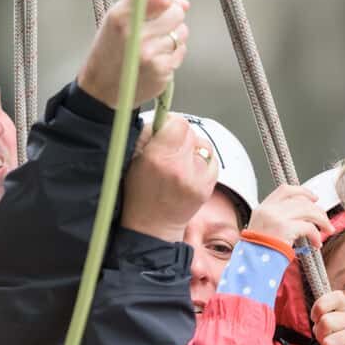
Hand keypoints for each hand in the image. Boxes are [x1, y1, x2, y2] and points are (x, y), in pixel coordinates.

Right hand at [77, 0, 189, 107]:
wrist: (101, 87)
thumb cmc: (110, 50)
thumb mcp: (117, 17)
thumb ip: (149, 2)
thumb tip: (184, 3)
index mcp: (122, 17)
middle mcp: (135, 36)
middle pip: (177, 13)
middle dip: (171, 15)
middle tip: (157, 24)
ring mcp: (150, 55)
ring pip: (181, 32)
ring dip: (172, 35)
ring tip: (153, 43)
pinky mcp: (161, 71)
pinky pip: (180, 52)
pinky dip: (172, 53)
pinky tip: (156, 57)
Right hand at [120, 114, 216, 241]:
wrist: (152, 227)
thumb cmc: (138, 193)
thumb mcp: (132, 159)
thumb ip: (148, 134)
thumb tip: (164, 117)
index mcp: (158, 159)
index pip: (179, 123)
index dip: (170, 124)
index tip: (164, 130)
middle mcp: (180, 168)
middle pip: (191, 133)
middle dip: (180, 137)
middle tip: (168, 149)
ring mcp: (196, 179)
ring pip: (203, 146)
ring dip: (193, 149)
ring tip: (178, 162)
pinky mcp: (207, 187)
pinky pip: (212, 161)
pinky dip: (202, 162)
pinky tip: (188, 171)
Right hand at [247, 185, 334, 247]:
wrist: (252, 266)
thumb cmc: (259, 252)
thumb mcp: (263, 230)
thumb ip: (279, 219)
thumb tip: (304, 215)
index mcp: (263, 208)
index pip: (285, 190)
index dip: (303, 192)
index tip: (313, 199)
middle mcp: (269, 210)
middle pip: (301, 201)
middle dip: (318, 210)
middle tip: (325, 221)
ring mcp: (276, 217)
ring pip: (308, 210)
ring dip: (322, 220)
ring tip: (327, 231)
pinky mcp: (284, 228)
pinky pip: (308, 227)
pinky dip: (316, 235)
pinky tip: (316, 244)